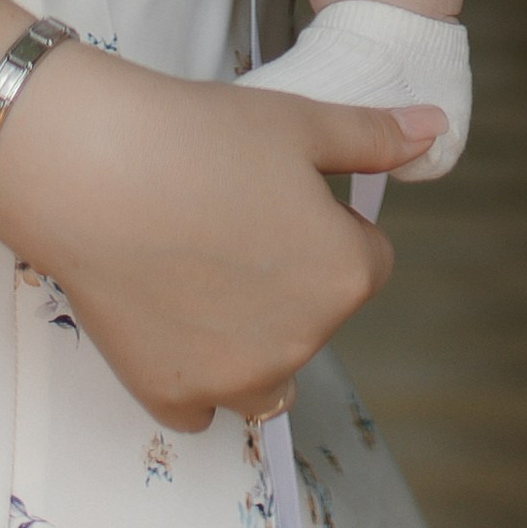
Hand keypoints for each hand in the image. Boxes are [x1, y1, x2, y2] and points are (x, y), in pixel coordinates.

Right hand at [0, 45, 443, 428]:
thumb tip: (436, 129)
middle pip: (316, 315)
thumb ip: (375, 138)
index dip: (325, 223)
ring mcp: (235, 379)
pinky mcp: (171, 397)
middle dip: (288, 278)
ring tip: (201, 273)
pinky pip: (204, 405)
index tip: (275, 197)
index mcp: (345, 277)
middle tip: (227, 220)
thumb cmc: (199, 137)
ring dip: (254, 340)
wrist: (91, 169)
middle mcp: (302, 343)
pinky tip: (168, 318)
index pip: (366, 260)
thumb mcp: (302, 122)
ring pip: (269, 373)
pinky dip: (194, 373)